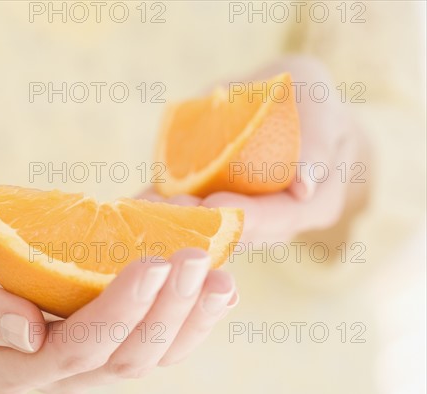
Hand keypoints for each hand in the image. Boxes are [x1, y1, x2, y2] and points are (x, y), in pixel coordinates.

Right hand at [0, 198, 237, 393]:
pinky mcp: (114, 338)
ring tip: (222, 280)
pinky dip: (194, 318)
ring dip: (193, 318)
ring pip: (154, 354)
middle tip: (196, 260)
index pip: (80, 347)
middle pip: (128, 355)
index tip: (151, 262)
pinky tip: (221, 291)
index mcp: (16, 367)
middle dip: (168, 309)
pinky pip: (162, 340)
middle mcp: (60, 375)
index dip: (121, 309)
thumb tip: (25, 334)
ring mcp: (92, 361)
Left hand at [143, 55, 366, 243]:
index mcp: (316, 203)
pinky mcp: (218, 212)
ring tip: (142, 208)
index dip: (248, 214)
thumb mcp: (318, 99)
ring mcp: (248, 222)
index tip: (213, 205)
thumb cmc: (307, 98)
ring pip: (211, 232)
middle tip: (162, 208)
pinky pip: (193, 219)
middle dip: (198, 222)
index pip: (282, 216)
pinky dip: (166, 214)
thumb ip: (316, 138)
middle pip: (239, 232)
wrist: (290, 107)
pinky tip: (136, 206)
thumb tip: (304, 185)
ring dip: (176, 222)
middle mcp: (280, 224)